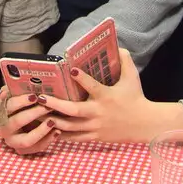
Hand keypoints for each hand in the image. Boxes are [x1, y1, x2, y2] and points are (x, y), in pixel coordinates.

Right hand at [0, 90, 59, 154]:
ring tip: (52, 121)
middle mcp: (3, 128)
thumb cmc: (24, 104)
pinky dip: (47, 140)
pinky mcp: (22, 150)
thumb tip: (10, 88)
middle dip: (34, 114)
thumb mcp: (18, 95)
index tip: (35, 96)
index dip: (21, 101)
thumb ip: (14, 89)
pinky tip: (57, 131)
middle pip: (17, 122)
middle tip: (48, 107)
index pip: (8, 106)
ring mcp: (12, 141)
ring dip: (41, 131)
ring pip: (26, 140)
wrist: (27, 120)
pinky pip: (35, 148)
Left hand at [40, 49, 182, 144]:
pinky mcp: (95, 137)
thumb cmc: (135, 97)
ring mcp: (95, 126)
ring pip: (70, 126)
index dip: (82, 78)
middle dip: (55, 105)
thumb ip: (124, 60)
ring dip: (53, 121)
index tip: (71, 70)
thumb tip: (117, 45)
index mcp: (106, 96)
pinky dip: (62, 134)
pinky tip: (49, 129)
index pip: (93, 86)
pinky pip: (75, 137)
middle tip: (40, 98)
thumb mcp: (132, 77)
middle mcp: (98, 112)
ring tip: (38, 114)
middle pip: (73, 111)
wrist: (144, 124)